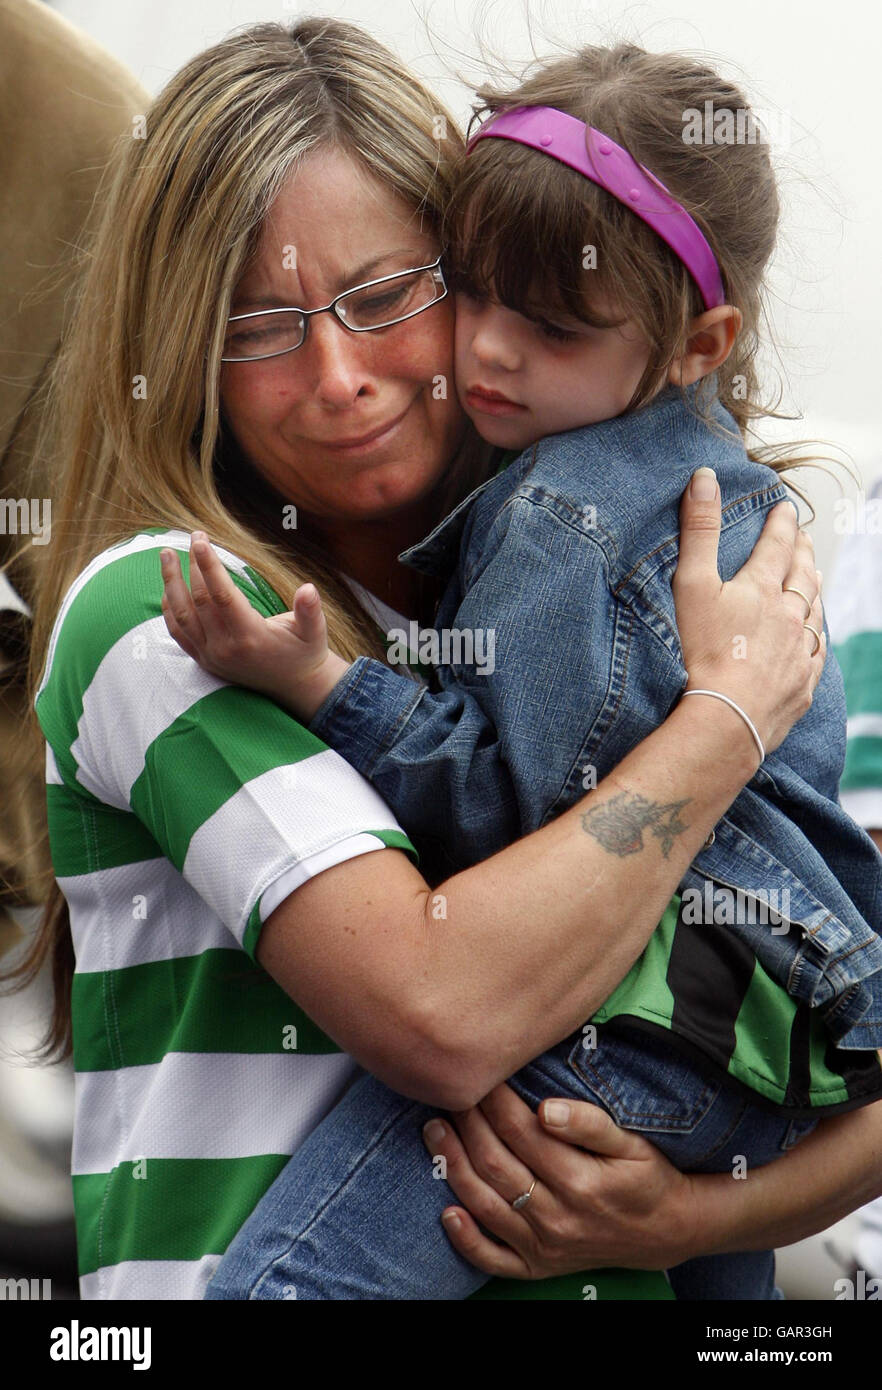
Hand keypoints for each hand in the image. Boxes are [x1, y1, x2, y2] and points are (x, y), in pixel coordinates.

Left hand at [159, 532, 346, 717]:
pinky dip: (169, 608)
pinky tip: (168, 587)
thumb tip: (308, 588)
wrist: (294, 687)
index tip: (200, 541)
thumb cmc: (305, 653)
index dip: (209, 566)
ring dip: (171, 583)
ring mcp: (211, 657)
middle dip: (191, 566)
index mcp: (251, 637)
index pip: (222, 595)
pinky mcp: (204, 661)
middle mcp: (225, 648)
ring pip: (182, 615)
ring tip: (166, 555)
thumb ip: (311, 610)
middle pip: (199, 601)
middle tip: (193, 536)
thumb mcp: (315, 632)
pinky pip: (178, 632)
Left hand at [422, 1084, 697, 1276]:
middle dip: (466, 1125)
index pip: (521, 1131)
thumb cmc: (647, 1177)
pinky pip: (493, 1260)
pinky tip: (447, 1213)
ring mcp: (544, 1245)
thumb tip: (545, 1108)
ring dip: (453, 1167)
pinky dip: (466, 1241)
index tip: (479, 1074)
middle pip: (495, 1163)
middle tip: (448, 1093)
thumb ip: (589, 1123)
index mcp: (580, 1180)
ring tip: (433, 1132)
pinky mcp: (539, 1266)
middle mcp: (557, 1216)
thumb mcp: (632, 1143)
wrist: (667, 1230)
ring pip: (485, 1205)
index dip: (494, 1100)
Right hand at [673, 468, 825, 755]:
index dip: (781, 524)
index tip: (785, 509)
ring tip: (812, 577)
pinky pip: (816, 654)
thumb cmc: (702, 653)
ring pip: (814, 613)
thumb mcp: (691, 585)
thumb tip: (705, 477)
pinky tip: (815, 637)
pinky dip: (817, 637)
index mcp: (763, 589)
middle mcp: (790, 616)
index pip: (777, 546)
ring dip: (813, 591)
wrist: (726, 720)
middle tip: (803, 538)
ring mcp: (799, 652)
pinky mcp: (801, 686)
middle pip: (802, 576)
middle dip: (801, 553)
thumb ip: (698, 530)